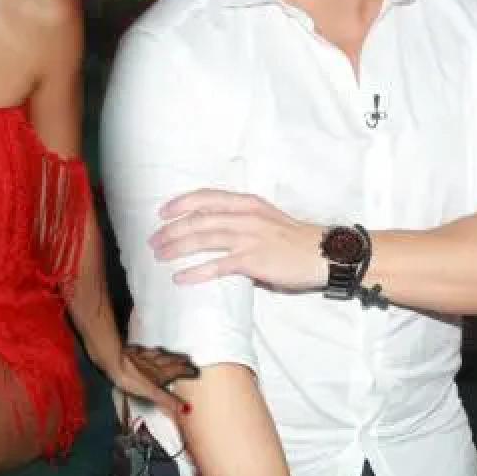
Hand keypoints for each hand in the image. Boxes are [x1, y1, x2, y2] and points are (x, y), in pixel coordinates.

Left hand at [109, 345, 198, 415]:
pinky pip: (143, 350)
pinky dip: (147, 350)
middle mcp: (155, 363)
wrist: (114, 361)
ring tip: (171, 354)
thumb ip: (167, 400)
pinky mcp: (132, 352)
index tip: (195, 370)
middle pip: (170, 360)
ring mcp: (144, 356)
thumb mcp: (151, 392)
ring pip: (159, 354)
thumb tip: (185, 409)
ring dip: (166, 354)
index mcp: (161, 372)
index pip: (177, 371)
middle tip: (187, 359)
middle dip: (179, 360)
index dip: (186, 371)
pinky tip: (145, 348)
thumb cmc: (132, 378)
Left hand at [151, 189, 326, 290]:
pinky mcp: (252, 260)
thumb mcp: (264, 218)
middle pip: (198, 219)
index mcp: (246, 203)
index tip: (162, 213)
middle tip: (154, 241)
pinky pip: (217, 266)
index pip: (206, 197)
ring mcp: (248, 237)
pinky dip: (195, 271)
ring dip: (177, 247)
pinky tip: (180, 277)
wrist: (322, 253)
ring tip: (160, 256)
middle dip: (172, 230)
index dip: (181, 203)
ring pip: (203, 239)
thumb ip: (239, 219)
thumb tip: (211, 229)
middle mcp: (244, 216)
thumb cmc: (293, 239)